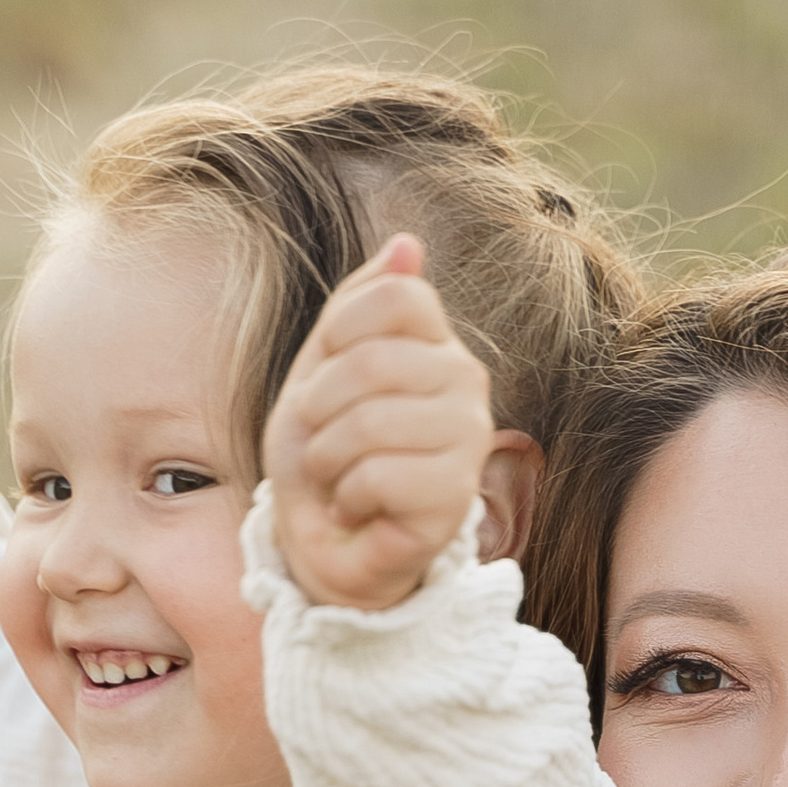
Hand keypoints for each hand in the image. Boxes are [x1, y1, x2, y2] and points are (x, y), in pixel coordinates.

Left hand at [264, 237, 493, 611]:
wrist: (325, 543)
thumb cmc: (325, 454)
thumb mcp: (323, 366)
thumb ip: (361, 305)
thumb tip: (407, 243)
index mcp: (437, 345)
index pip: (397, 295)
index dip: (338, 333)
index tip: (325, 376)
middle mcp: (467, 384)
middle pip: (371, 360)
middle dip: (319, 409)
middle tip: (324, 443)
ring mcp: (468, 441)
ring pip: (370, 421)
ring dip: (327, 458)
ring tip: (338, 478)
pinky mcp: (455, 499)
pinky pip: (378, 475)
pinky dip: (346, 497)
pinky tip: (359, 509)